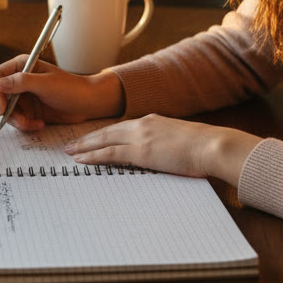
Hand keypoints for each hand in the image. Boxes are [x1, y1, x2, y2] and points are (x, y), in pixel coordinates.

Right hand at [0, 55, 124, 130]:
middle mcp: (19, 80)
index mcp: (21, 66)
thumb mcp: (46, 84)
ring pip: (6, 111)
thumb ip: (22, 82)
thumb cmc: (71, 88)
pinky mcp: (28, 109)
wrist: (88, 103)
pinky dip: (25, 125)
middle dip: (7, 111)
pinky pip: (17, 120)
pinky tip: (39, 124)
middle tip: (20, 121)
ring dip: (17, 121)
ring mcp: (23, 96)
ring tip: (34, 124)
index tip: (2, 108)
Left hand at [64, 114, 261, 182]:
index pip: (122, 128)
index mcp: (153, 121)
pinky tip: (81, 160)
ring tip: (69, 152)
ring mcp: (141, 137)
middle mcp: (143, 125)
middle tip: (71, 144)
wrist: (213, 146)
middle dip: (88, 138)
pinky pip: (110, 153)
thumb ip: (167, 145)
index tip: (92, 138)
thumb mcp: (182, 141)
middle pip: (108, 131)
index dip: (105, 133)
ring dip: (85, 146)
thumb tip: (163, 155)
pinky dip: (93, 156)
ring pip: (104, 140)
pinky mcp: (141, 152)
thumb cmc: (205, 148)